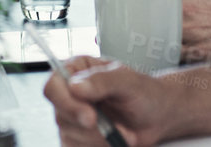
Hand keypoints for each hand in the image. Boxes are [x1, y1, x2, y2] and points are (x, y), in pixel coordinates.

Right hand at [43, 57, 174, 146]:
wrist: (157, 117)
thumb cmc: (144, 93)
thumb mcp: (128, 81)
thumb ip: (102, 80)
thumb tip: (75, 86)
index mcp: (76, 71)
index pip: (53, 86)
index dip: (66, 103)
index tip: (90, 117)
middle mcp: (70, 94)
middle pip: (61, 116)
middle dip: (92, 128)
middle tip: (116, 129)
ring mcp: (73, 118)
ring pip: (71, 137)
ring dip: (100, 140)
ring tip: (123, 133)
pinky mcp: (78, 139)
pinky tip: (115, 141)